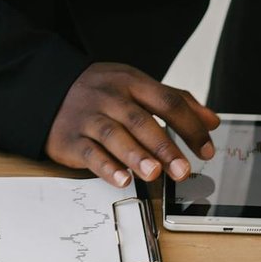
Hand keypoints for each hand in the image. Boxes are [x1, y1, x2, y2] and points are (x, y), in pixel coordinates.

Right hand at [47, 63, 219, 187]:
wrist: (49, 90)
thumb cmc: (102, 93)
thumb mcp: (137, 86)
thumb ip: (175, 101)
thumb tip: (211, 121)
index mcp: (132, 83)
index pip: (168, 102)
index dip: (190, 126)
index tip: (206, 150)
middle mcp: (111, 98)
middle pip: (141, 121)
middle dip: (164, 147)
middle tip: (183, 170)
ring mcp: (89, 118)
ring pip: (114, 135)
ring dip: (136, 156)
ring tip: (154, 174)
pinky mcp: (71, 139)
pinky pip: (90, 153)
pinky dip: (106, 167)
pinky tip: (122, 179)